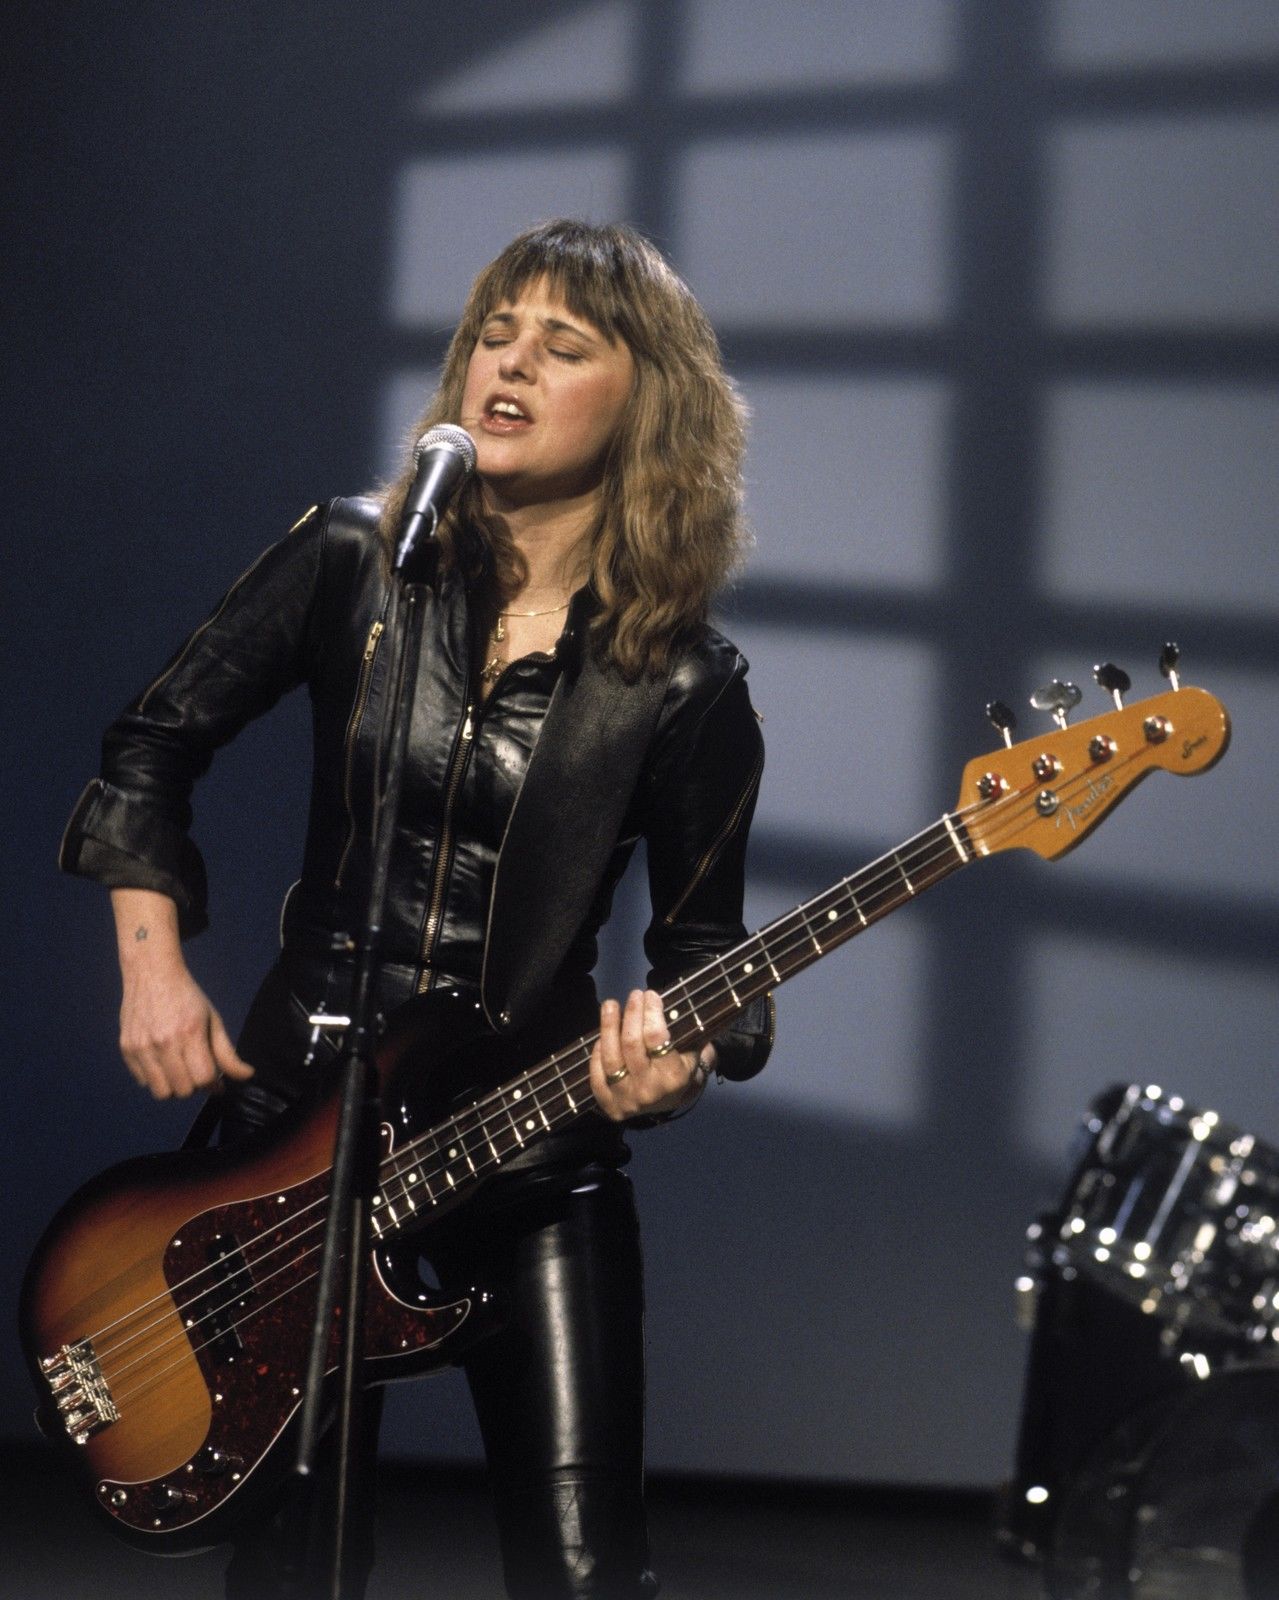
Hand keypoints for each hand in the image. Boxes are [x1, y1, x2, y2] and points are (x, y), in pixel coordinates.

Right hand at [111, 886, 252, 1098]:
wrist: (151, 973)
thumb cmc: (188, 997)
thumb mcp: (213, 1020)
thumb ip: (228, 1053)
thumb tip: (247, 1076)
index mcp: (189, 1033)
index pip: (203, 1079)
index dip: (213, 1083)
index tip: (215, 1078)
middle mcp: (163, 1043)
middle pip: (182, 1091)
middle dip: (194, 1086)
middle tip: (196, 1070)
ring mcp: (141, 1047)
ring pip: (160, 1092)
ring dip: (173, 1087)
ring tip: (179, 1069)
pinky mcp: (126, 1049)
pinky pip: (143, 1082)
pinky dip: (154, 1078)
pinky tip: (161, 1061)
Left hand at [589, 988, 714, 1121]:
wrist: (669, 1106)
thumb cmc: (681, 1072)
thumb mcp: (694, 1055)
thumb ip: (690, 1034)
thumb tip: (679, 1006)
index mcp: (673, 1077)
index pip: (656, 1037)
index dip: (650, 1012)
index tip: (650, 994)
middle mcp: (649, 1089)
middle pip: (631, 1043)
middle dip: (631, 1013)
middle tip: (635, 995)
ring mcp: (627, 1098)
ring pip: (610, 1057)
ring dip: (608, 1026)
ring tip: (611, 1005)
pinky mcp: (610, 1104)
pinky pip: (597, 1075)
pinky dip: (598, 1053)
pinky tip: (603, 1036)